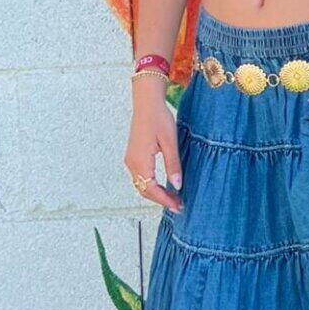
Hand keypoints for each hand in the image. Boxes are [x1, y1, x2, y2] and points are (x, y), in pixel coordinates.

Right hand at [125, 80, 182, 210]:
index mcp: (140, 161)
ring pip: (141, 185)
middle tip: (178, 205)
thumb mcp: (170, 142)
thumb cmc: (159, 119)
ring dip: (156, 194)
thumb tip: (177, 185)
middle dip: (161, 200)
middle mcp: (132, 163)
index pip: (151, 189)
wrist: (147, 103)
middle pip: (144, 190)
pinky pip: (140, 177)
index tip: (178, 206)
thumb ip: (173, 165)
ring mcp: (130, 160)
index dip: (164, 200)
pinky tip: (164, 186)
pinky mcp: (133, 156)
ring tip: (173, 198)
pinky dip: (151, 185)